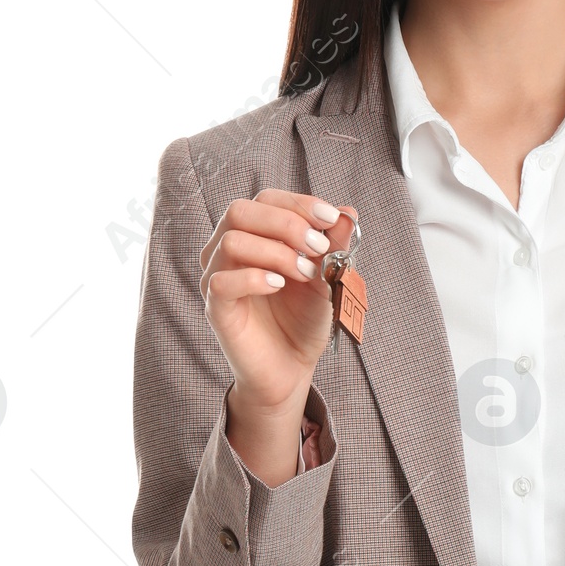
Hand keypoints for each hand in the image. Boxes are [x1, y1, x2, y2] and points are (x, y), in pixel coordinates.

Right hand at [199, 189, 355, 484]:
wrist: (291, 367)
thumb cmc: (303, 319)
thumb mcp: (327, 278)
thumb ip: (335, 246)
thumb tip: (348, 212)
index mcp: (255, 235)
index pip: (266, 199)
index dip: (299, 203)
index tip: (331, 218)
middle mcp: (229, 249)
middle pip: (241, 211)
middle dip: (286, 223)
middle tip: (318, 247)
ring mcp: (217, 275)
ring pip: (232, 241)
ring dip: (276, 252)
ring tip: (305, 273)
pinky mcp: (215, 306)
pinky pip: (223, 280)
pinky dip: (254, 278)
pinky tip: (280, 286)